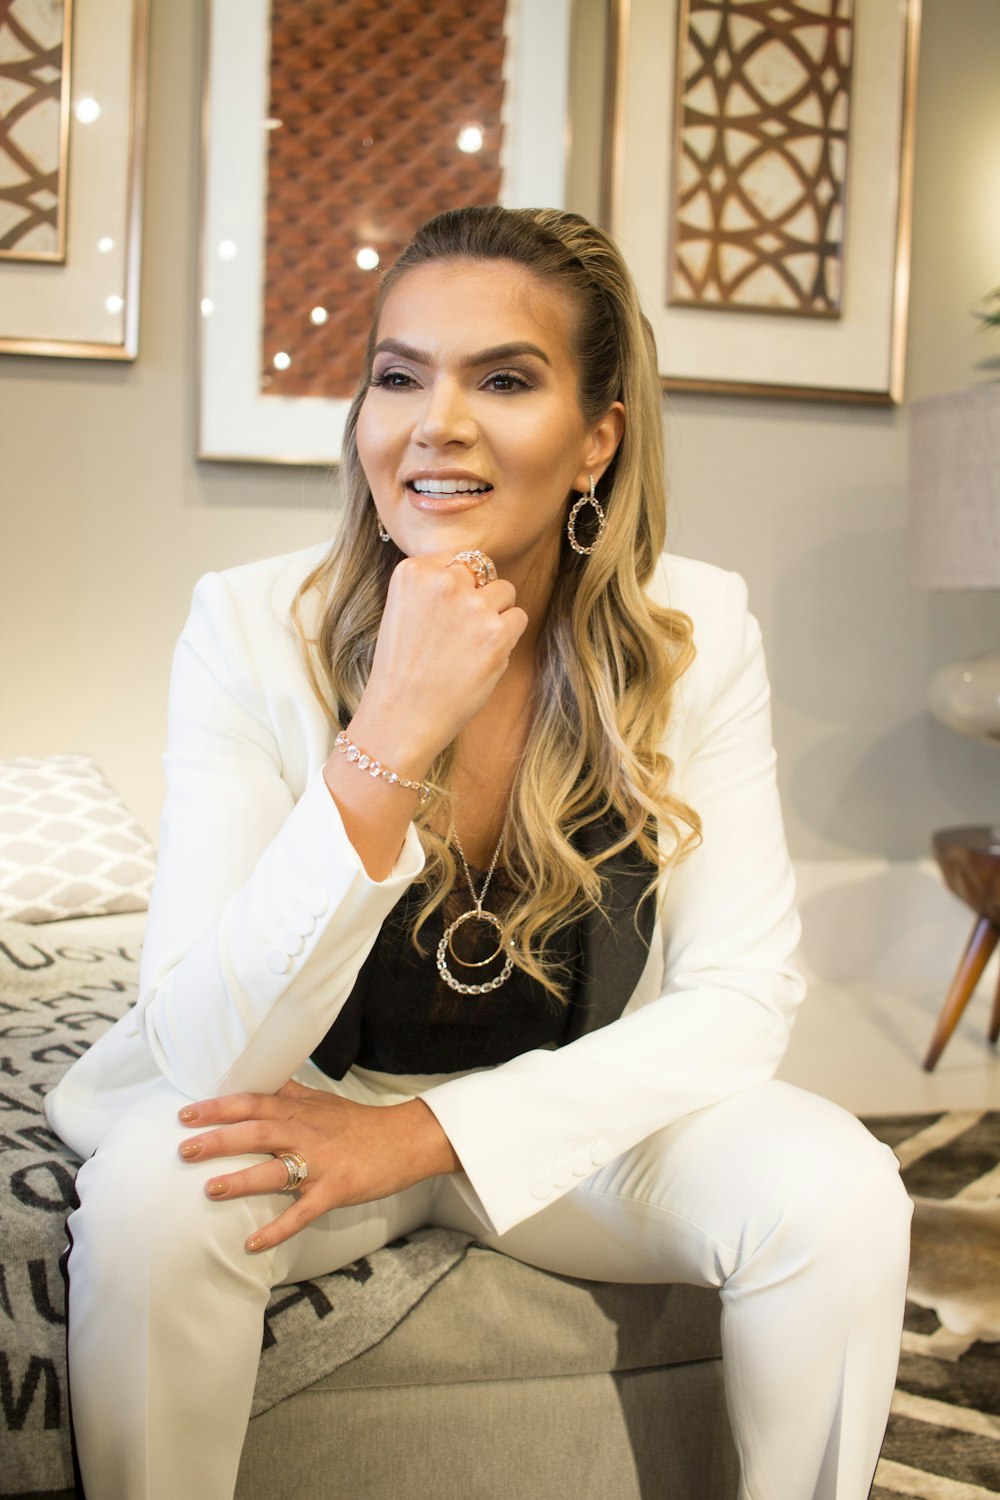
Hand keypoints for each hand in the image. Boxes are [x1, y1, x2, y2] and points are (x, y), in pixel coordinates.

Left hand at [177, 1080, 459, 1251]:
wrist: (405, 1141)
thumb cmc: (357, 1123)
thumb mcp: (321, 1101)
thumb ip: (288, 1093)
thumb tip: (257, 1079)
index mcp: (299, 1110)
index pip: (253, 1102)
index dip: (219, 1107)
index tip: (186, 1113)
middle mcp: (306, 1133)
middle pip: (257, 1131)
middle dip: (219, 1139)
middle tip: (184, 1148)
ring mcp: (321, 1163)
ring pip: (276, 1169)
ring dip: (242, 1180)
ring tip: (210, 1190)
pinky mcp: (335, 1190)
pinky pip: (303, 1213)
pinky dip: (278, 1229)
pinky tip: (253, 1243)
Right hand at [358, 550, 528, 767]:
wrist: (402, 715)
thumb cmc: (402, 668)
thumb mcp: (401, 610)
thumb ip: (431, 585)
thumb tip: (473, 571)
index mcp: (413, 571)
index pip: (456, 558)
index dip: (456, 585)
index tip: (443, 613)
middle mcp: (443, 581)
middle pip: (482, 568)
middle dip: (477, 594)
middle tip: (458, 631)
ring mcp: (472, 606)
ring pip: (505, 590)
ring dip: (495, 613)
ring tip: (470, 644)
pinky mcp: (496, 633)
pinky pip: (518, 617)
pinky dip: (507, 635)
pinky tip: (483, 655)